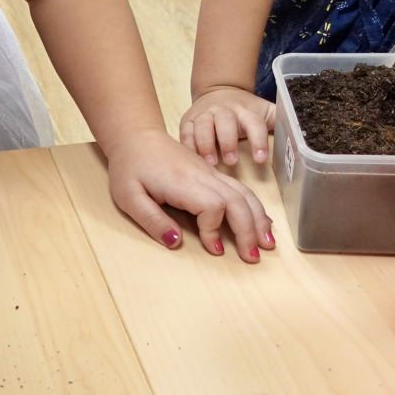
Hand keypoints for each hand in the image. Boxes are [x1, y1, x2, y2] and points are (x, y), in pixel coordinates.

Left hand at [106, 129, 274, 261]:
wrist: (137, 137)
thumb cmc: (130, 167)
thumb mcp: (128, 196)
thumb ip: (152, 220)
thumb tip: (176, 243)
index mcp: (182, 182)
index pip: (213, 206)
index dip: (216, 229)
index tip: (212, 248)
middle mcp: (203, 175)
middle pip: (237, 201)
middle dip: (249, 230)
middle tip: (253, 257)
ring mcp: (210, 173)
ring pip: (244, 194)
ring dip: (258, 219)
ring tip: (266, 244)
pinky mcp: (212, 174)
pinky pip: (240, 189)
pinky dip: (254, 207)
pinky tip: (261, 223)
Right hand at [180, 86, 276, 166]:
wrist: (218, 91)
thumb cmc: (245, 109)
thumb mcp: (264, 112)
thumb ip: (281, 121)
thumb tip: (304, 136)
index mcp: (246, 110)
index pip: (254, 123)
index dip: (257, 140)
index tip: (261, 159)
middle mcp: (224, 109)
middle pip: (225, 121)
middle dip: (227, 141)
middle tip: (231, 161)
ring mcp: (204, 114)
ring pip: (203, 126)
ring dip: (205, 144)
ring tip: (210, 163)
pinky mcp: (188, 119)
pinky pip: (185, 132)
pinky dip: (188, 145)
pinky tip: (191, 159)